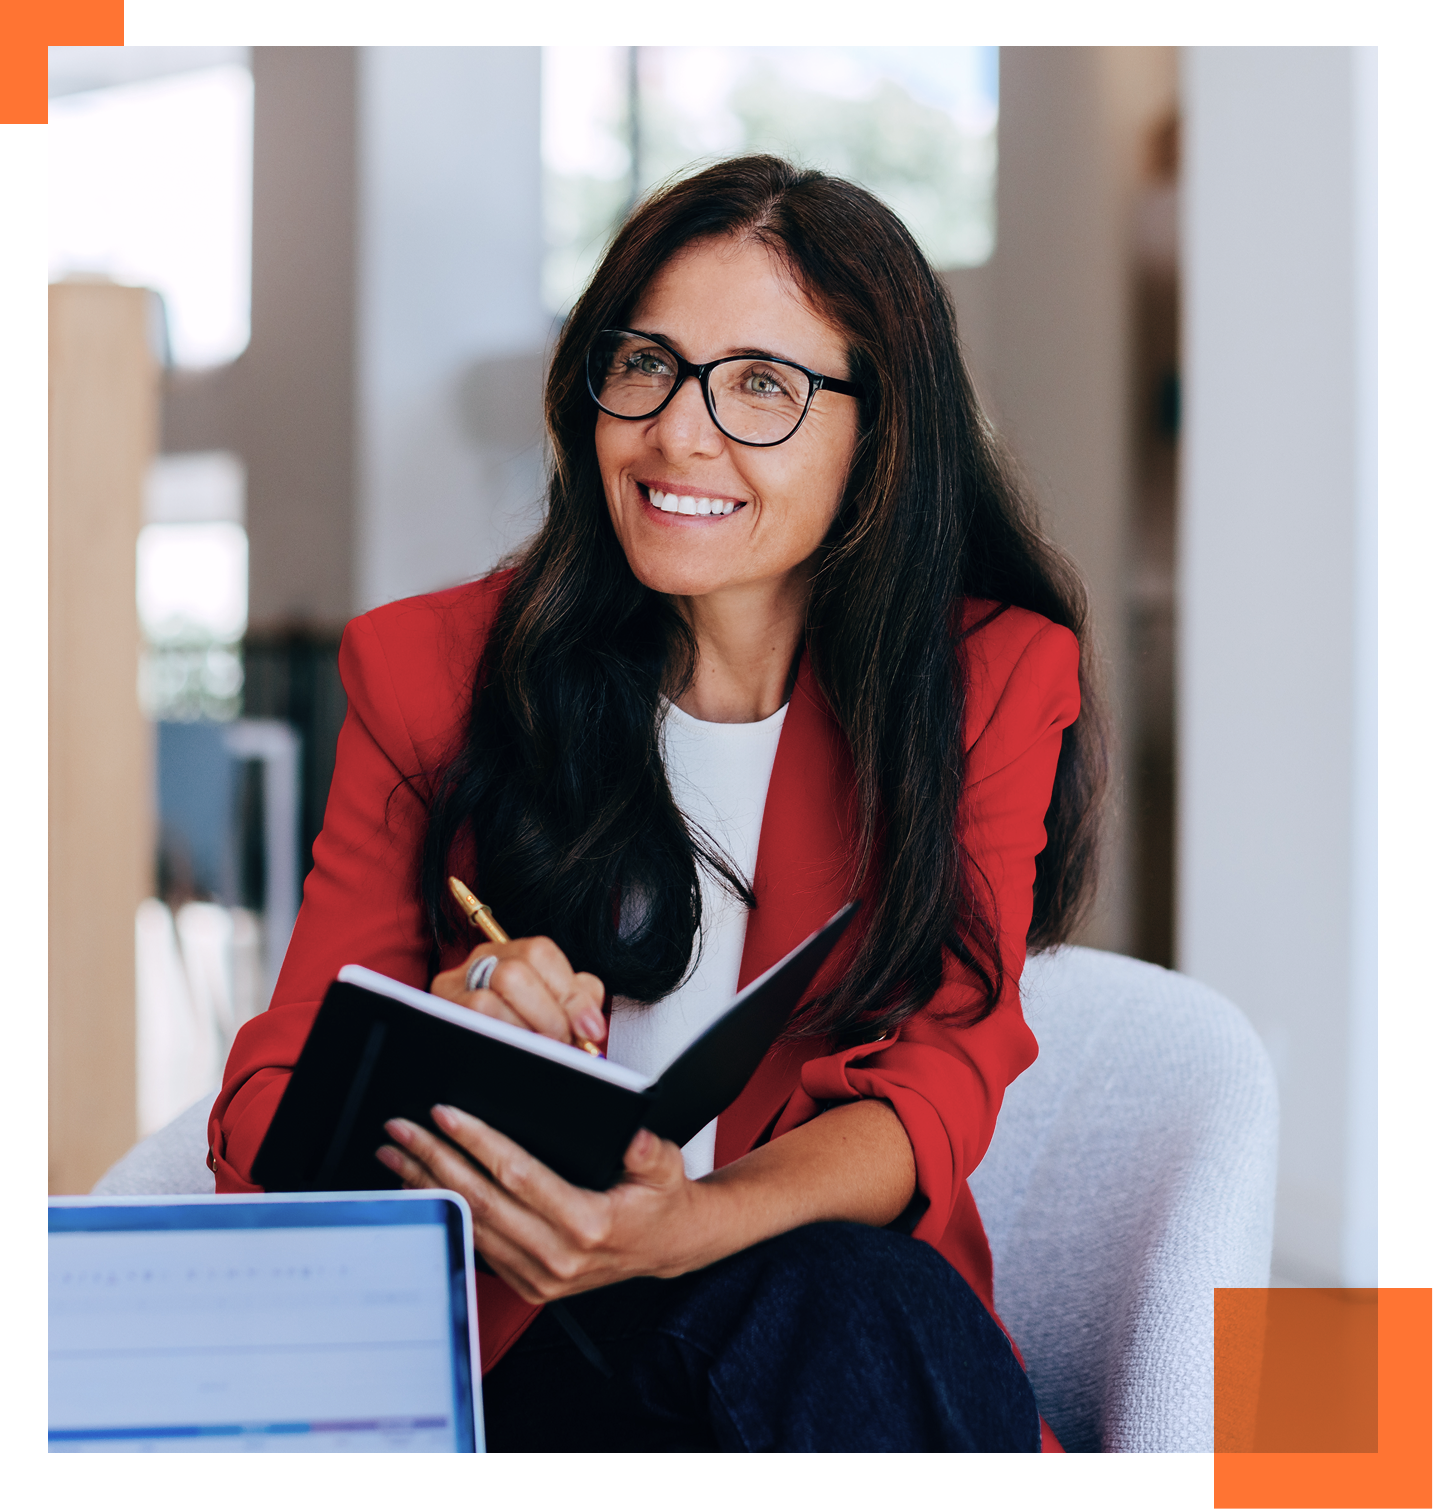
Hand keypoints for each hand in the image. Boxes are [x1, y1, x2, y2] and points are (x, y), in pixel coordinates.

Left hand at [376, 1105, 707, 1301]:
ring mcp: (540, 1276)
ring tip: (397, 1156)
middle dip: (434, 1160)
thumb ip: (646, 1149)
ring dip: (429, 1186)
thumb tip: (629, 1134)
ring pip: (472, 1223)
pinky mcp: (529, 1283)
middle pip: (481, 1200)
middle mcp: (558, 1257)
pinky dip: (448, 1212)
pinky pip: (479, 1244)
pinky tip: (424, 1188)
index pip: (517, 1175)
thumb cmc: (660, 1201)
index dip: (478, 1142)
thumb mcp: (665, 1165)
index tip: (445, 1114)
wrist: (669, 1246)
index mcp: (587, 1224)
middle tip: (401, 1130)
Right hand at [430, 936, 606, 1051]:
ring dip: (527, 1028)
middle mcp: (478, 961)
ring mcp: (453, 987)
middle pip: (515, 972)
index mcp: (509, 952)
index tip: (591, 1029)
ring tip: (542, 1051)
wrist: (469, 1070)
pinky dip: (505, 1035)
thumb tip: (591, 1021)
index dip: (571, 992)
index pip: (541, 953)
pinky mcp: (440, 1013)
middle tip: (563, 1043)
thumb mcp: (550, 1008)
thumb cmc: (519, 1032)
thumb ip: (574, 1001)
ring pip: (491, 996)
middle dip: (549, 1014)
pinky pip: (476, 1016)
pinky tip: (518, 1052)